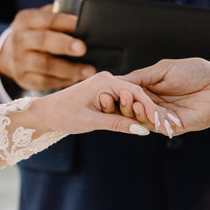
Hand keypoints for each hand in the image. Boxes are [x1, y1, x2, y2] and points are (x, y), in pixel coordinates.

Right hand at [0, 5, 95, 91]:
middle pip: (43, 41)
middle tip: (82, 48)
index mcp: (26, 20)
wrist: (9, 55)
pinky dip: (62, 81)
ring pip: (45, 65)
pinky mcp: (24, 78)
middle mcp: (20, 39)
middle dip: (64, 44)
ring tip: (88, 71)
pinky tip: (75, 78)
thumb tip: (84, 20)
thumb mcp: (40, 21)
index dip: (64, 21)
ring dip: (69, 69)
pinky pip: (45, 82)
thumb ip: (57, 18)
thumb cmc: (34, 35)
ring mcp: (20, 61)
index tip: (81, 24)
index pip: (47, 19)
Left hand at [35, 71, 169, 135]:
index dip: (149, 107)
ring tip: (155, 125)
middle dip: (148, 110)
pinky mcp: (103, 93)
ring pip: (129, 99)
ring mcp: (105, 85)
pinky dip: (130, 113)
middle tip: (164, 125)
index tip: (160, 120)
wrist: (46, 113)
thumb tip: (142, 130)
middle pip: (135, 94)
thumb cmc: (63, 114)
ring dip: (139, 112)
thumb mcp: (92, 121)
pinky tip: (140, 123)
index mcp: (104, 81)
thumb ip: (118, 124)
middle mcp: (107, 79)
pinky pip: (122, 102)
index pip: (135, 92)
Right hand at [121, 58, 209, 132]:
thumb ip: (142, 76)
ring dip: (135, 112)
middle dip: (123, 104)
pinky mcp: (173, 127)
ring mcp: (162, 116)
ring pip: (141, 119)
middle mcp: (153, 104)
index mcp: (149, 88)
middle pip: (131, 109)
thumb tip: (119, 80)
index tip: (106, 90)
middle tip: (116, 98)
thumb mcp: (164, 69)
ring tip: (133, 102)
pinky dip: (149, 119)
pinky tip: (145, 111)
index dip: (117, 93)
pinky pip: (156, 126)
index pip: (127, 94)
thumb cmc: (196, 72)